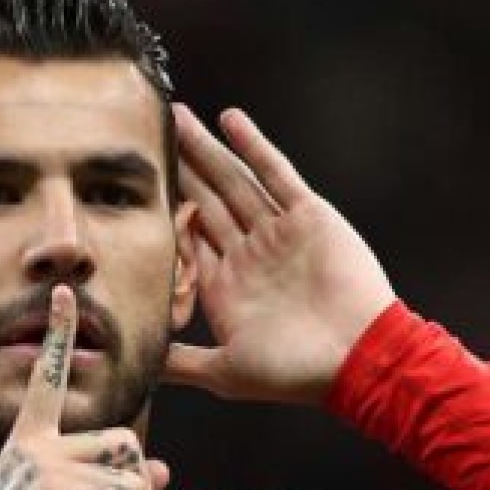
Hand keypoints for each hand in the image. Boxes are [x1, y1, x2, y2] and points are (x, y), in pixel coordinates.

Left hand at [167, 104, 398, 404]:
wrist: (359, 358)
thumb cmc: (294, 373)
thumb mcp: (226, 371)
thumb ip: (182, 362)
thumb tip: (139, 367)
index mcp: (227, 287)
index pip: (185, 239)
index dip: (160, 211)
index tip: (131, 185)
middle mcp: (249, 254)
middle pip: (205, 200)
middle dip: (178, 167)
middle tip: (148, 130)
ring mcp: (278, 232)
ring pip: (233, 180)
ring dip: (206, 149)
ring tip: (177, 116)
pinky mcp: (307, 215)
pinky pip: (274, 172)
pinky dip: (252, 145)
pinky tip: (228, 119)